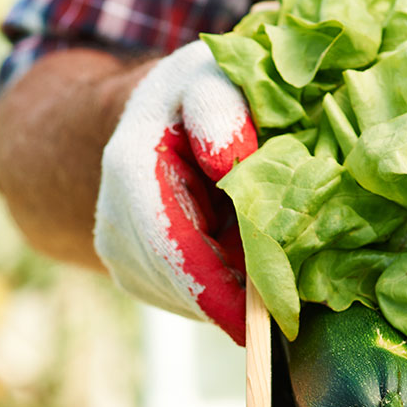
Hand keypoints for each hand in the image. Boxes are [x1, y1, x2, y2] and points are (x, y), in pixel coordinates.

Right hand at [94, 40, 257, 344]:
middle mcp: (114, 221)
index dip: (216, 292)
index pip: (173, 247)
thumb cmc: (197, 95)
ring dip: (232, 295)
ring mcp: (118, 254)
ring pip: (185, 298)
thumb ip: (219, 109)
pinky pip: (185, 299)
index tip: (260, 326)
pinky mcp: (133, 274)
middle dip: (238, 300)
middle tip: (292, 306)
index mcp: (131, 169)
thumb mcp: (212, 80)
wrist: (157, 121)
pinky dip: (220, 292)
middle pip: (180, 284)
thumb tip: (228, 161)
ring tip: (268, 266)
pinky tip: (240, 261)